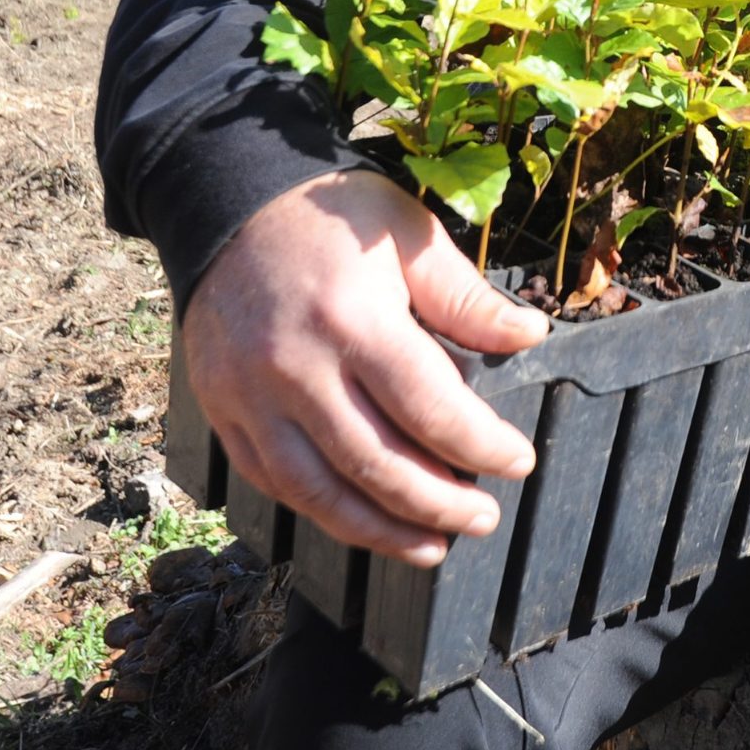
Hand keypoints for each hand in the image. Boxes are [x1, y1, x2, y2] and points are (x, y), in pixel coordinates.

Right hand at [184, 170, 547, 565]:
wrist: (228, 204)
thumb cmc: (332, 218)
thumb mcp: (408, 235)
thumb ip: (466, 296)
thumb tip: (528, 336)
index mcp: (352, 318)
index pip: (428, 407)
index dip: (480, 446)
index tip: (519, 462)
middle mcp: (295, 367)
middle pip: (376, 464)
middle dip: (439, 503)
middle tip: (483, 518)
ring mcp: (249, 396)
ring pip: (318, 491)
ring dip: (380, 531)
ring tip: (431, 545)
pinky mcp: (221, 410)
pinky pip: (272, 482)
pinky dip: (321, 511)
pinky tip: (363, 520)